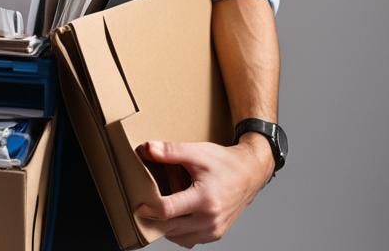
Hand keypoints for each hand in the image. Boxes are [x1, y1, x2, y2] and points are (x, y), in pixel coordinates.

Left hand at [134, 137, 272, 247]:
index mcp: (204, 199)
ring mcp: (214, 230)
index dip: (150, 208)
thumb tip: (147, 149)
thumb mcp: (197, 152)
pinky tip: (175, 216)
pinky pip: (190, 240)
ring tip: (159, 210)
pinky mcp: (216, 234)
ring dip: (166, 227)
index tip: (139, 204)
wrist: (249, 174)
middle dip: (154, 220)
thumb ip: (170, 151)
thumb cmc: (224, 163)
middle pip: (171, 228)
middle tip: (143, 208)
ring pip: (180, 237)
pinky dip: (178, 232)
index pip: (169, 211)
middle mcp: (210, 219)